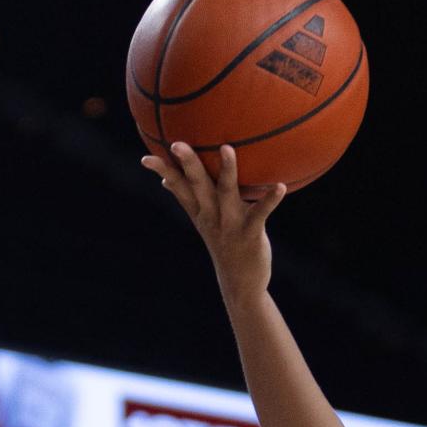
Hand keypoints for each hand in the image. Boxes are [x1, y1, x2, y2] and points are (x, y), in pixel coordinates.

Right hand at [141, 142, 285, 298]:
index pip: (177, 187)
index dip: (162, 172)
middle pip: (196, 184)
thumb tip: (165, 181)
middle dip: (187, 163)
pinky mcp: (250, 232)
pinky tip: (280, 186)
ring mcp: (230, 223)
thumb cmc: (223, 244)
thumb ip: (187, 199)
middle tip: (177, 143)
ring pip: (226, 192)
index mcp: (199, 211)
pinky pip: (261, 213)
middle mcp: (211, 215)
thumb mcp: (202, 222)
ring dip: (227, 170)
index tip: (146, 157)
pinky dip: (271, 199)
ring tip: (227, 148)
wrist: (240, 283)